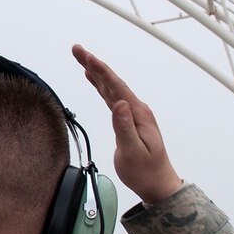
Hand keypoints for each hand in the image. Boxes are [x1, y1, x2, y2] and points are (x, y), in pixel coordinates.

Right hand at [72, 45, 182, 204]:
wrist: (156, 184)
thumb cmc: (146, 171)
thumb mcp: (133, 151)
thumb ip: (125, 127)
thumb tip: (120, 104)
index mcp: (138, 114)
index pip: (116, 87)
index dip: (100, 70)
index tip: (86, 57)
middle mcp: (135, 110)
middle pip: (112, 82)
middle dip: (94, 65)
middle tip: (77, 50)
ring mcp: (131, 114)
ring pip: (110, 88)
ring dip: (96, 73)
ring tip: (81, 59)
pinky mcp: (126, 120)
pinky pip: (110, 98)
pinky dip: (100, 86)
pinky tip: (92, 80)